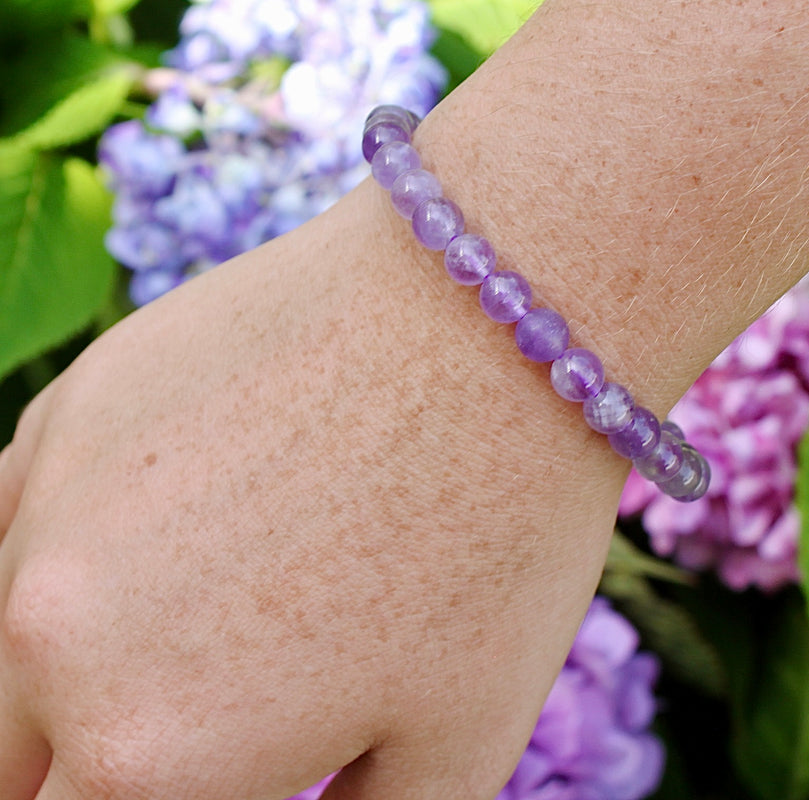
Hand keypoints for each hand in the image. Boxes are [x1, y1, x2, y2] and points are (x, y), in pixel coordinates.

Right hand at [0, 183, 625, 799]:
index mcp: (145, 759)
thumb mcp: (457, 743)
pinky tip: (135, 536)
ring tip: (185, 628)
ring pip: (4, 640)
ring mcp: (51, 504)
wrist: (488, 319)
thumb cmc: (493, 532)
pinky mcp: (78, 401)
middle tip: (194, 714)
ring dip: (62, 668)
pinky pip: (18, 510)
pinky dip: (55, 549)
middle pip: (18, 762)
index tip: (196, 769)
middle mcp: (55, 641)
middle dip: (86, 767)